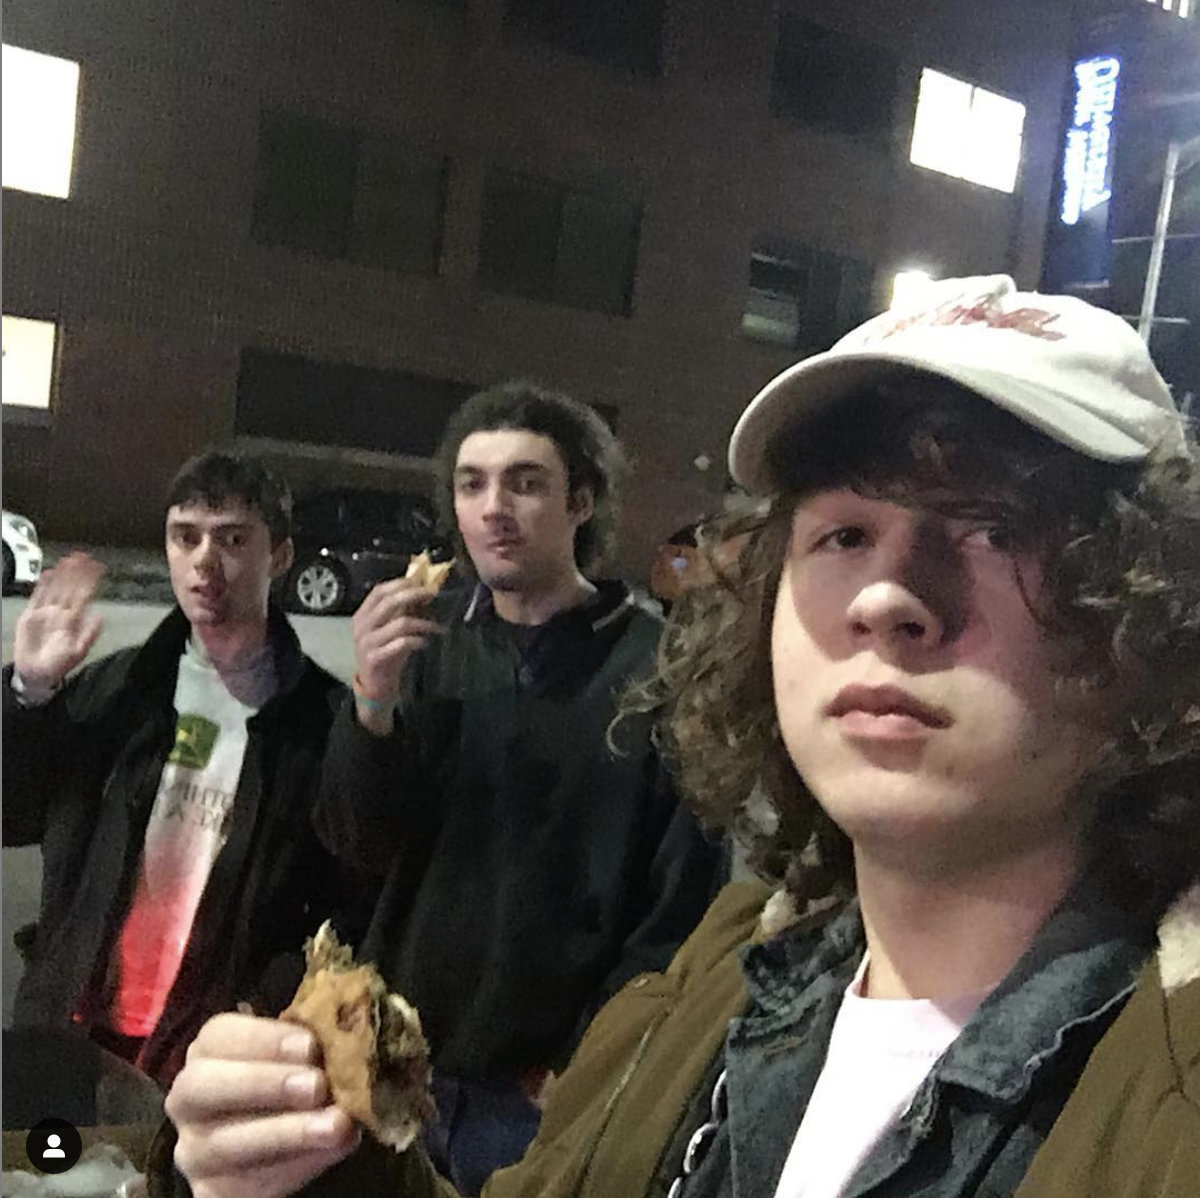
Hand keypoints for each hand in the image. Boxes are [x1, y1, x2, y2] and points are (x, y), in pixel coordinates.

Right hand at [14, 553, 105, 690]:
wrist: (36, 674)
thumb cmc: (59, 664)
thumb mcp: (78, 652)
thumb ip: (89, 635)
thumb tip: (100, 617)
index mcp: (74, 620)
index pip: (84, 595)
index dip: (90, 581)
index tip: (98, 567)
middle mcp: (62, 613)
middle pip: (70, 587)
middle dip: (77, 572)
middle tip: (82, 555)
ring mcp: (46, 613)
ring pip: (56, 589)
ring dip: (62, 575)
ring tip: (67, 560)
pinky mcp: (30, 616)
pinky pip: (37, 597)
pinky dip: (42, 586)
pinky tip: (46, 574)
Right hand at [166, 1013, 358, 1197]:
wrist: (285, 1139)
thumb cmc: (293, 1076)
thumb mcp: (296, 1053)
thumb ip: (307, 1044)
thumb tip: (346, 1035)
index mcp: (206, 1051)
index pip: (217, 1035)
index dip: (264, 1038)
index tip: (310, 1044)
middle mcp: (188, 1100)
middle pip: (203, 1086)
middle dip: (262, 1082)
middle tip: (317, 1084)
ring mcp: (195, 1150)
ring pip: (226, 1143)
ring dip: (287, 1132)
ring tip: (336, 1124)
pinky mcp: (211, 1191)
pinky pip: (244, 1184)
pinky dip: (295, 1166)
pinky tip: (331, 1150)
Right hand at [351, 578, 443, 729]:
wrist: (374, 686)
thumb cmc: (386, 654)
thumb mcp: (392, 631)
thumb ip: (402, 612)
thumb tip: (423, 592)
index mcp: (363, 615)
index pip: (378, 591)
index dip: (399, 583)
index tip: (420, 580)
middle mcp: (362, 626)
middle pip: (388, 602)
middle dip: (413, 594)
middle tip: (433, 594)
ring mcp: (367, 643)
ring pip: (399, 623)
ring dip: (423, 622)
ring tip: (437, 627)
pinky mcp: (375, 658)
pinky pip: (401, 644)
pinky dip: (417, 641)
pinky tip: (425, 643)